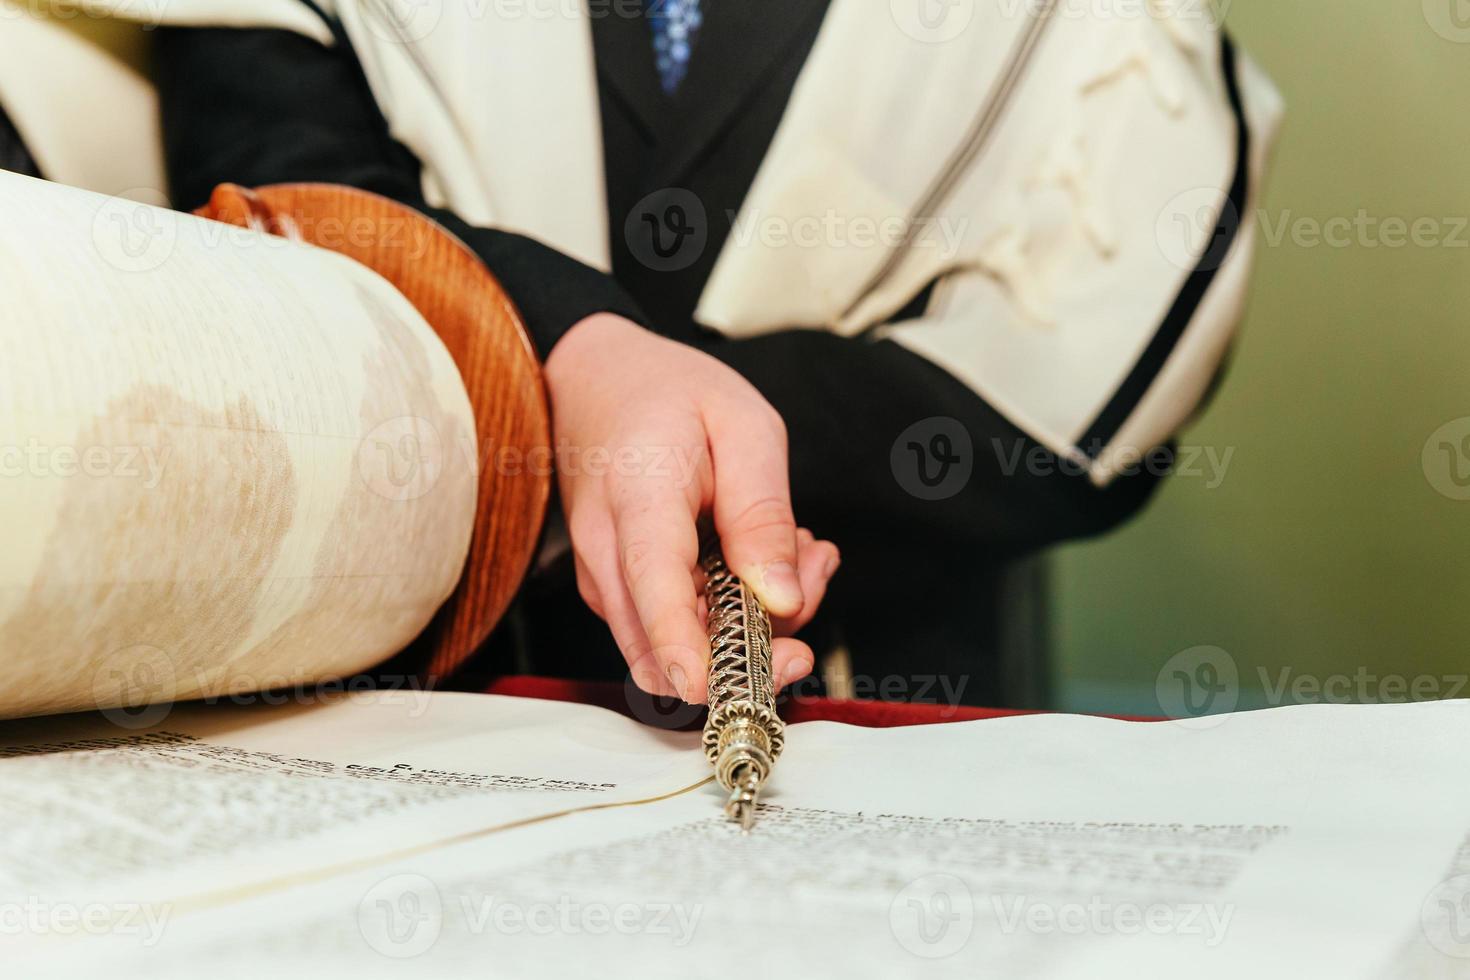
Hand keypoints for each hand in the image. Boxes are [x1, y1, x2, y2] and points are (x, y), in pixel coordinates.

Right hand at [544, 313, 840, 702]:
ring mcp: (610, 582)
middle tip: (811, 573)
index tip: (722, 685)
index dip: (687, 649)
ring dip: (755, 620)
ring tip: (797, 547)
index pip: (653, 588)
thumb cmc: (665, 393)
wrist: (596, 380)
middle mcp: (608, 555)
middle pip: (669, 650)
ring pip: (684, 648)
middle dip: (757, 644)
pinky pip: (681, 627)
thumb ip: (763, 514)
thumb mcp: (743, 425)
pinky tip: (765, 556)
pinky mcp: (623, 594)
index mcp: (638, 500)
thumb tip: (783, 601)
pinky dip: (734, 608)